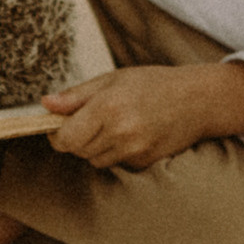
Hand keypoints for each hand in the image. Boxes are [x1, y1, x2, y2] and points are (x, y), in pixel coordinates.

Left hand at [43, 62, 243, 170]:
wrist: (197, 101)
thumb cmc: (152, 84)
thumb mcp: (110, 80)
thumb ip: (76, 96)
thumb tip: (45, 105)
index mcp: (108, 108)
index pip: (66, 138)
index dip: (56, 134)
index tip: (58, 125)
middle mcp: (121, 133)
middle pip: (78, 151)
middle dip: (75, 138)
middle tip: (87, 120)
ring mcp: (135, 151)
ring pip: (96, 160)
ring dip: (94, 147)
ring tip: (110, 125)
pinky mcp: (146, 162)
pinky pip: (116, 163)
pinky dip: (114, 153)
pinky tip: (128, 134)